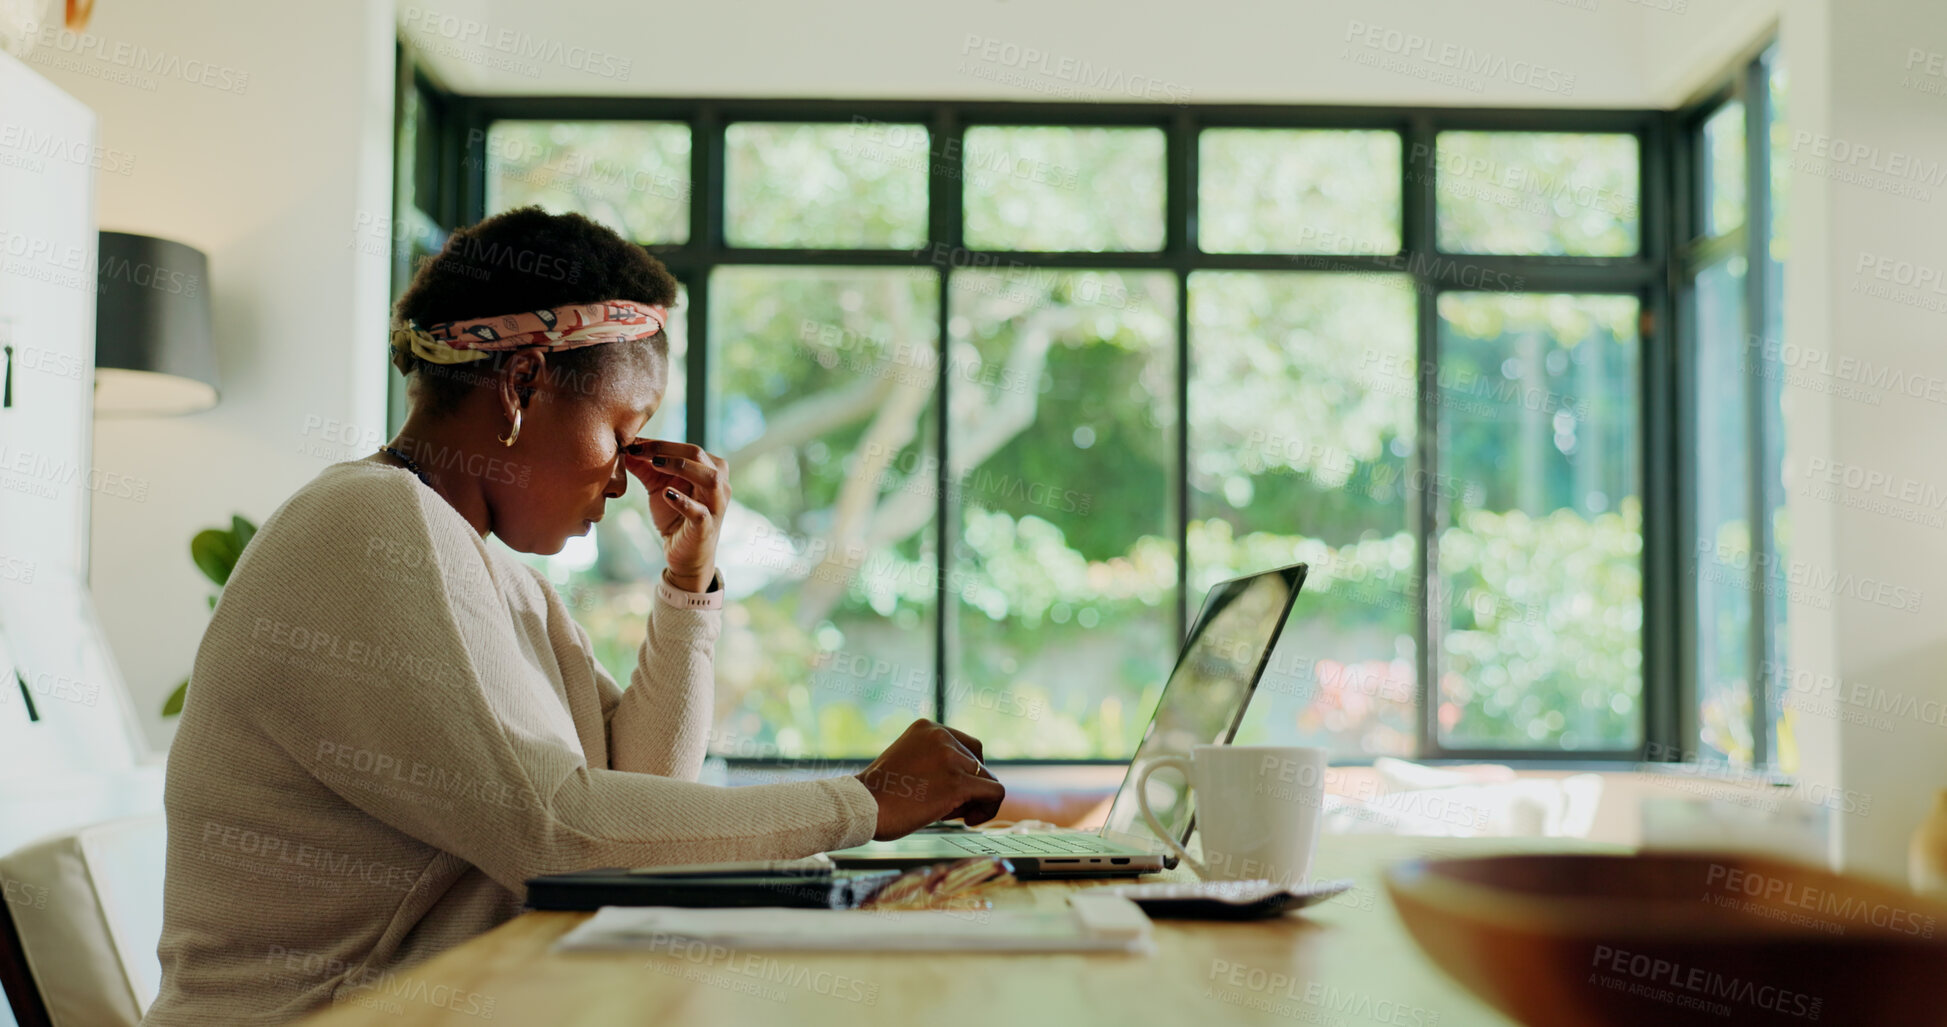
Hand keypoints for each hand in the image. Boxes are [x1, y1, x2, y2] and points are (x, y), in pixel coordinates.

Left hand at [623, 440, 728, 591]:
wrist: (685, 555)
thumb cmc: (675, 517)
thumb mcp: (659, 487)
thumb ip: (645, 467)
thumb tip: (626, 447)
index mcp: (711, 469)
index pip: (687, 448)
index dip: (659, 443)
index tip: (632, 442)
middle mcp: (720, 484)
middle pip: (698, 455)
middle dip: (666, 449)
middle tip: (638, 449)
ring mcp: (716, 506)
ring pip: (709, 478)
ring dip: (680, 467)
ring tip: (655, 464)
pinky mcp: (707, 527)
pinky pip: (699, 512)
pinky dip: (684, 501)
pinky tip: (666, 494)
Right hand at [854, 719, 1004, 840]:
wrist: (862, 806)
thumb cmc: (879, 794)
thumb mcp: (907, 761)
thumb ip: (934, 761)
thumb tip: (968, 781)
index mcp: (928, 728)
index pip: (967, 746)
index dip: (964, 771)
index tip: (948, 790)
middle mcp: (942, 736)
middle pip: (978, 763)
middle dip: (969, 786)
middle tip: (948, 805)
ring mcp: (951, 758)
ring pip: (988, 779)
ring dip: (973, 800)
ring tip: (949, 814)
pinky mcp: (958, 783)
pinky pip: (995, 793)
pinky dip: (988, 810)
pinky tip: (968, 821)